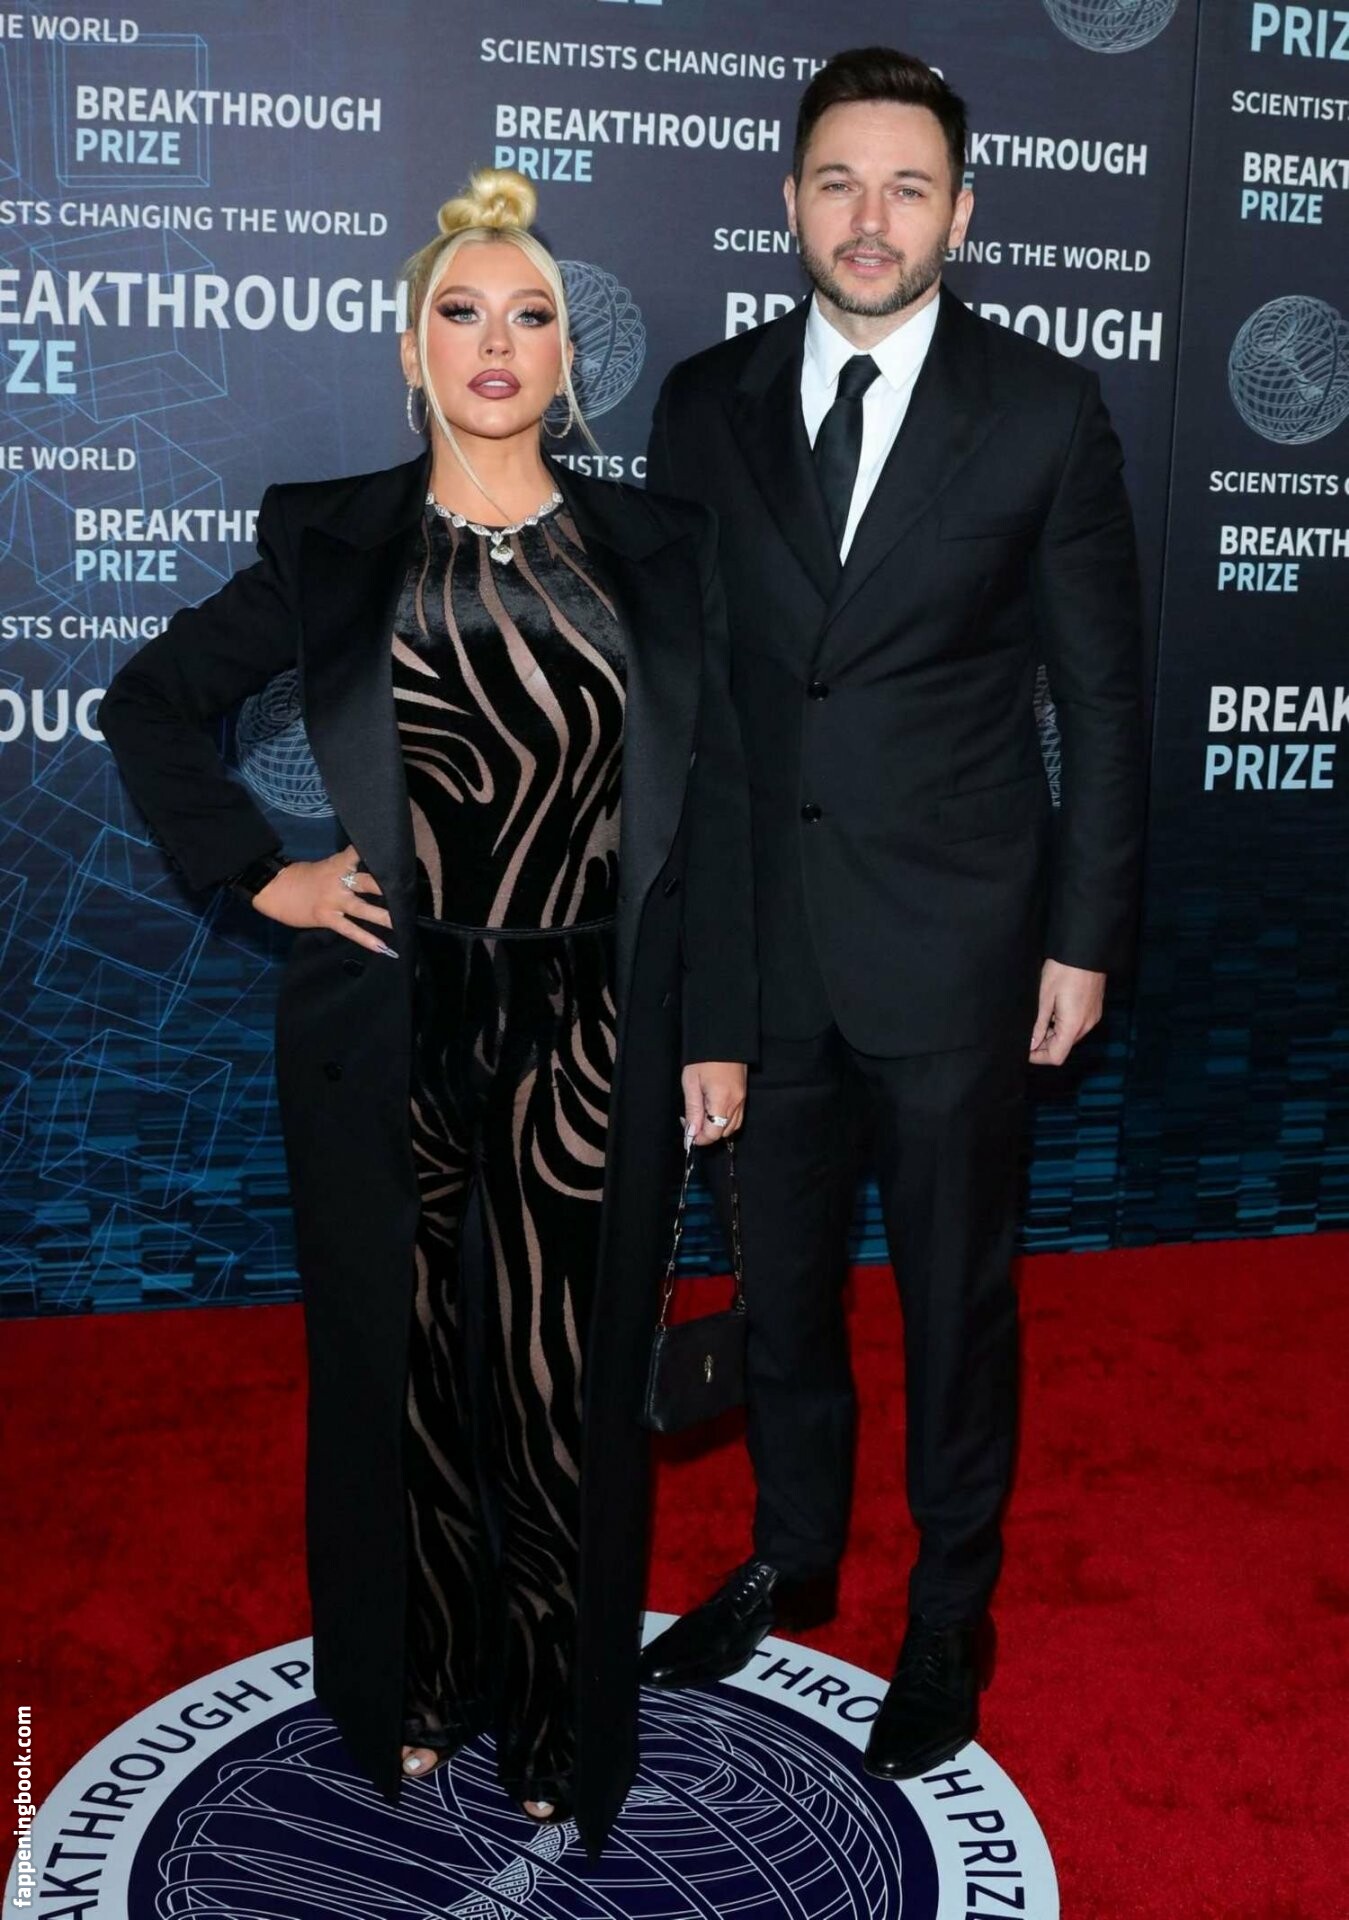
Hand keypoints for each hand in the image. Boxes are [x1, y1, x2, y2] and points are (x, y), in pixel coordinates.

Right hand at [252, 842, 397, 956]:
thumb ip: (344, 871)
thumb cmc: (299, 878)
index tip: (399, 857)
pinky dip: (366, 938)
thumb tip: (364, 877)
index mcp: (338, 864)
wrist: (272, 888)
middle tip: (409, 892)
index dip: (380, 855)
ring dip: (383, 915)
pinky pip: (349, 929)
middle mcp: (339, 880)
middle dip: (389, 887)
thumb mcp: (324, 867)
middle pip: (368, 881)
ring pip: (363, 907)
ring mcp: (333, 900)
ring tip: (402, 922)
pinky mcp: (326, 917)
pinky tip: (381, 947)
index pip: (361, 855)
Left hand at [680, 1061, 746, 1148]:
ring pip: (731, 1128)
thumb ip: (693, 1110)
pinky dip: (725, 1122)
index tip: (687, 1130)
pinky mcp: (743, 1095)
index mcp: (722, 1100)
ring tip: (701, 1116)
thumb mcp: (691, 1084)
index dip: (698, 1138)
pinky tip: (713, 1113)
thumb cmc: (703, 1059)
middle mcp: (736, 1103)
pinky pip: (737, 1118)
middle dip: (706, 1134)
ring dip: (716, 1129)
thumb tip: (692, 1133)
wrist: (722, 1039)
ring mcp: (742, 1100)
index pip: (712, 1133)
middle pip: (722, 1133)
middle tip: (691, 1121)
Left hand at [1029, 959, 1104, 1065]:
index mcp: (1073, 1025)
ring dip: (1053, 1035)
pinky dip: (1064, 1026)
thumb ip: (1039, 1024)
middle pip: (1063, 1048)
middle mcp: (1086, 1025)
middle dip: (1044, 1045)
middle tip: (1027, 1034)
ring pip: (1070, 1037)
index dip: (1038, 1057)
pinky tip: (1053, 1011)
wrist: (1085, 952)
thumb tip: (1031, 1043)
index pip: (1056, 1056)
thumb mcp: (1044, 998)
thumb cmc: (1063, 970)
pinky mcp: (1094, 1010)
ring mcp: (1093, 1018)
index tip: (1025, 1050)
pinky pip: (1077, 1026)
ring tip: (1039, 1019)